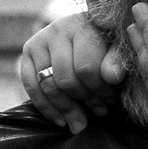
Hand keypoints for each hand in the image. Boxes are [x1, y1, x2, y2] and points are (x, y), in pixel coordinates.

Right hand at [20, 13, 125, 132]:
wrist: (88, 29)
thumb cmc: (108, 42)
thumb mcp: (119, 48)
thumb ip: (118, 61)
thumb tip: (112, 77)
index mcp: (84, 25)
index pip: (86, 68)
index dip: (100, 91)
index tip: (111, 102)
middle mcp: (58, 29)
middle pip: (65, 79)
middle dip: (85, 101)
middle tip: (100, 113)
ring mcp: (40, 40)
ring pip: (47, 85)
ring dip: (66, 109)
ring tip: (82, 122)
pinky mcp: (28, 51)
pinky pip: (31, 86)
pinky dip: (46, 108)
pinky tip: (61, 121)